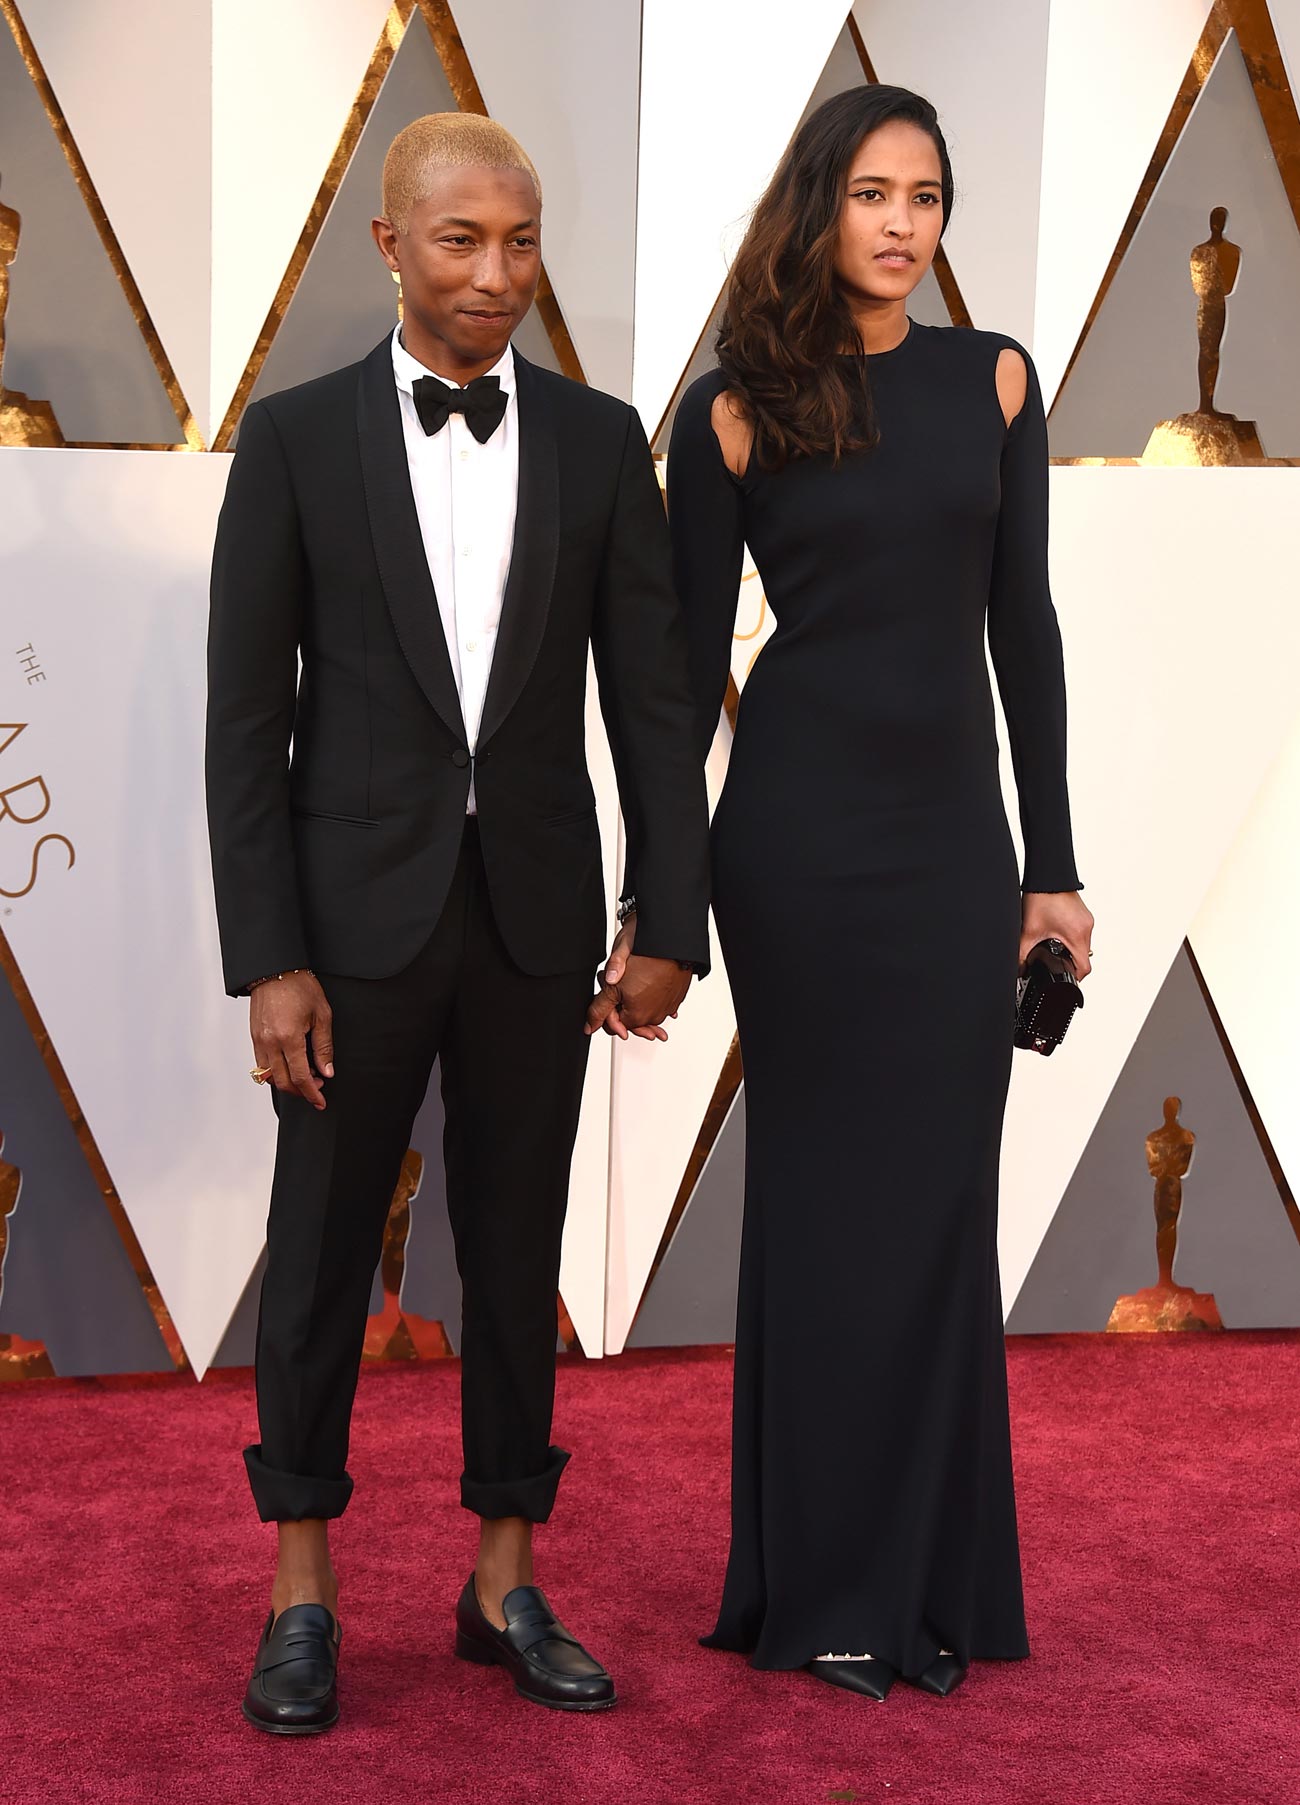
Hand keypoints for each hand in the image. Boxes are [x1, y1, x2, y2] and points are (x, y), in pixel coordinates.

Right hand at [250, 971, 334, 1108]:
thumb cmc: (299, 987)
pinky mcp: (254, 1038)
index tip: (320, 1102)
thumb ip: (324, 1046)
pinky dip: (276, 1072)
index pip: (300, 1077)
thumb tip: (327, 1071)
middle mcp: (270, 1043)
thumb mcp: (322, 1015)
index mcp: (289, 1038)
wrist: (275, 969)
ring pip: (270, 1077)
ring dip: (288, 1083)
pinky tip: (291, 1064)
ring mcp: (259, 1041)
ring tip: (306, 1075)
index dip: (312, 1094)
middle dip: (301, 1091)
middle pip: (283, 1083)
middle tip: (317, 1087)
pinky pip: (262, 1065)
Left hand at [585, 914, 692, 1040]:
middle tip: (619, 979)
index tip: (606, 988)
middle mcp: (654, 1015)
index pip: (614, 1025)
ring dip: (635, 999)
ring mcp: (667, 1007)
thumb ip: (600, 1006)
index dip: (605, 1007)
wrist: (668, 937)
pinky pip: (659, 1003)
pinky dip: (651, 996)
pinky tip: (647, 984)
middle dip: (620, 1002)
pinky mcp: (676, 997)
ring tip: (633, 976)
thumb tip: (590, 1025)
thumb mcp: (612, 981)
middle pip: (629, 1018)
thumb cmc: (644, 954)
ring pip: (644, 1010)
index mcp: (637, 1015)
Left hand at [1020, 892, 1093, 979]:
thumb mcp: (1029, 930)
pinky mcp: (1082, 915)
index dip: (1073, 977)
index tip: (1062, 977)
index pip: (1084, 968)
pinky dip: (1071, 938)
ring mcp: (1086, 921)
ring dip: (1070, 950)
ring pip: (1083, 945)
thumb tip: (1019, 968)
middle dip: (1069, 963)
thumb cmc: (1042, 897)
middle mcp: (1086, 928)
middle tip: (1055, 964)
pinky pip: (1080, 933)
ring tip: (1054, 948)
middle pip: (1084, 957)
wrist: (1048, 875)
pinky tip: (1057, 934)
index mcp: (1077, 935)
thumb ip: (1022, 953)